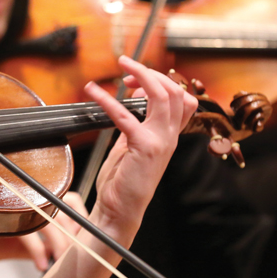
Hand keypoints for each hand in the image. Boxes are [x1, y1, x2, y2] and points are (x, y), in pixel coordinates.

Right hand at [0, 193, 85, 271]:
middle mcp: (24, 197)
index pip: (68, 199)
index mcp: (31, 199)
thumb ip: (39, 244)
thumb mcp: (17, 245)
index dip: (78, 220)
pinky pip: (27, 235)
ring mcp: (12, 205)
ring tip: (60, 263)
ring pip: (49, 219)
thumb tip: (63, 254)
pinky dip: (37, 252)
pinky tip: (40, 266)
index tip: (82, 245)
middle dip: (73, 233)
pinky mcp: (0, 218)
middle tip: (75, 257)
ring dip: (59, 244)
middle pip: (64, 205)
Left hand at [85, 56, 198, 243]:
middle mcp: (169, 137)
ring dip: (141, 75)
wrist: (119, 211)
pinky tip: (93, 92)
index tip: (135, 80)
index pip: (183, 100)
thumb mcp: (130, 149)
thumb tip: (127, 107)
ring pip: (162, 96)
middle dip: (152, 73)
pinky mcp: (143, 148)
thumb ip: (134, 128)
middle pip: (176, 92)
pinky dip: (108, 99)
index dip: (162, 82)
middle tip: (126, 66)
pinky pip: (126, 115)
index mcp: (169, 137)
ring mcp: (160, 142)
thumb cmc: (122, 183)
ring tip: (121, 66)